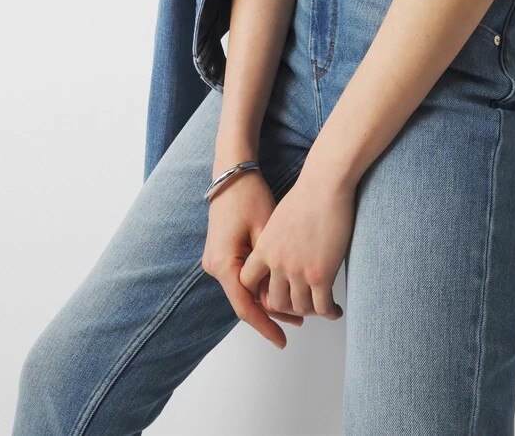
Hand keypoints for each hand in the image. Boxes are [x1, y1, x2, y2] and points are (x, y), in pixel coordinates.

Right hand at [200, 170, 304, 349]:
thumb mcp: (266, 233)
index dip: (265, 325)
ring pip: (244, 289)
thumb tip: (281, 298)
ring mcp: (215, 260)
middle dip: (272, 313)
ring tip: (297, 309)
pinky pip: (242, 276)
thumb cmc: (250, 197)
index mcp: (223, 264)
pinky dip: (260, 284)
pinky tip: (280, 287)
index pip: (245, 307)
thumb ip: (272, 268)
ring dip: (267, 298)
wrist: (232, 174)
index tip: (282, 341)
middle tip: (300, 322)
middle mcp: (214, 266)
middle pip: (245, 300)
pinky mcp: (222, 253)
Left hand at [238, 169, 350, 334]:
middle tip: (301, 305)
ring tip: (320, 306)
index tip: (273, 291)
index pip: (247, 282)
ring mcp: (298, 271)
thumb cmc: (307, 196)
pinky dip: (329, 312)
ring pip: (299, 308)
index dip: (258, 290)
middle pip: (275, 302)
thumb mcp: (278, 220)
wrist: (325, 185)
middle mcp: (277, 263)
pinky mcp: (320, 274)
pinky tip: (334, 309)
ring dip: (310, 311)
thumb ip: (275, 242)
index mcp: (264, 248)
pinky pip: (322, 307)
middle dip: (288, 307)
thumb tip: (280, 254)